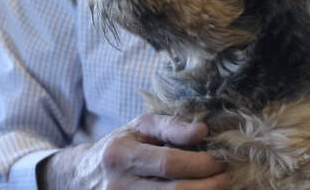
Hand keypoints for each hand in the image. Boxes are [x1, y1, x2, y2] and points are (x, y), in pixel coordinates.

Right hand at [37, 113, 230, 188]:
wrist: (82, 175)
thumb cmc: (120, 145)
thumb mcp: (139, 127)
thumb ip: (171, 125)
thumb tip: (202, 130)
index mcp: (121, 156)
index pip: (168, 163)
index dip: (200, 164)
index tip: (220, 160)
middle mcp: (119, 186)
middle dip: (208, 187)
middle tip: (226, 177)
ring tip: (217, 188)